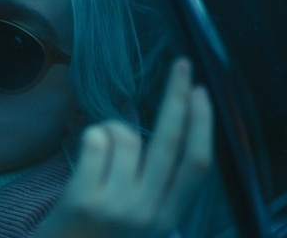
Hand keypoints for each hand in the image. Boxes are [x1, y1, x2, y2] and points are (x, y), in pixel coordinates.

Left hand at [36, 58, 213, 237]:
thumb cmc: (101, 233)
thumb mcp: (141, 217)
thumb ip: (155, 180)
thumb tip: (168, 118)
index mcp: (168, 217)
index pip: (198, 164)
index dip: (203, 124)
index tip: (203, 93)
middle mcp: (148, 212)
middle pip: (169, 141)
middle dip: (178, 97)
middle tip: (182, 65)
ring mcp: (117, 206)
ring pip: (125, 136)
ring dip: (112, 130)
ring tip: (99, 158)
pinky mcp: (85, 198)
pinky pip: (95, 140)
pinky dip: (90, 136)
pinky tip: (84, 158)